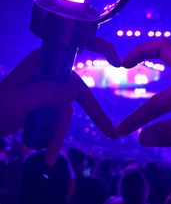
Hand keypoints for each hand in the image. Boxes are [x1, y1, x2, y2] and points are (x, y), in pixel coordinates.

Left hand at [0, 37, 119, 162]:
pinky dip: (55, 134)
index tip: (118, 62)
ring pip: (67, 109)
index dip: (102, 49)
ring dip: (58, 133)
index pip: (78, 47)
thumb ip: (47, 93)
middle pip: (77, 91)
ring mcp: (48, 85)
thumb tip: (77, 91)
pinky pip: (59, 116)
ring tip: (47, 155)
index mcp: (44, 59)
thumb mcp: (19, 102)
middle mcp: (50, 69)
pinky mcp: (46, 100)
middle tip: (112, 133)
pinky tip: (47, 152)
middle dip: (88, 115)